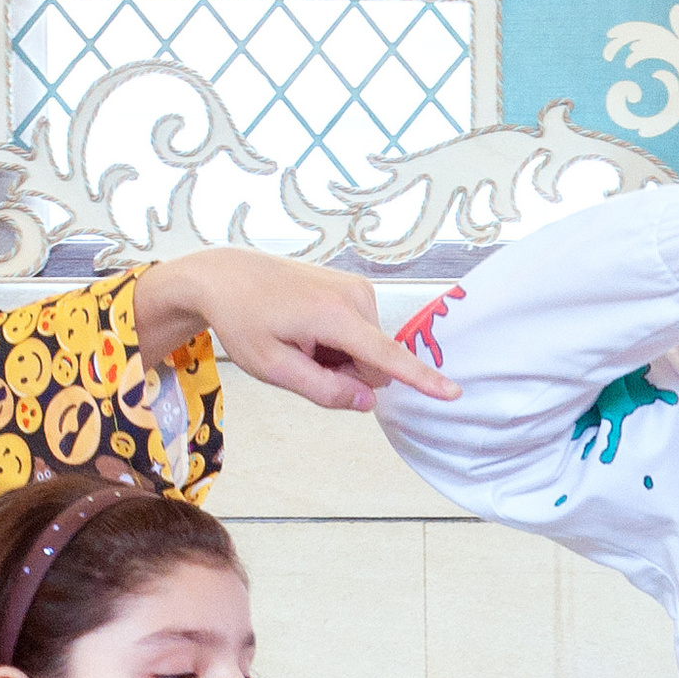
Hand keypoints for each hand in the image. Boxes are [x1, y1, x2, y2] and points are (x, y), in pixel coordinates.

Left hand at [133, 249, 457, 412]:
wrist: (226, 275)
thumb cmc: (244, 319)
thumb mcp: (274, 368)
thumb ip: (324, 390)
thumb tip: (368, 402)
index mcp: (334, 316)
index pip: (387, 357)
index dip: (421, 379)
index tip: (453, 393)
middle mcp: (354, 297)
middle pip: (374, 366)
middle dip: (346, 375)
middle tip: (304, 357)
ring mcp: (356, 289)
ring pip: (369, 353)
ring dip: (339, 359)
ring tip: (303, 339)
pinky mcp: (354, 289)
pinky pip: (361, 335)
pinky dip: (338, 342)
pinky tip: (308, 328)